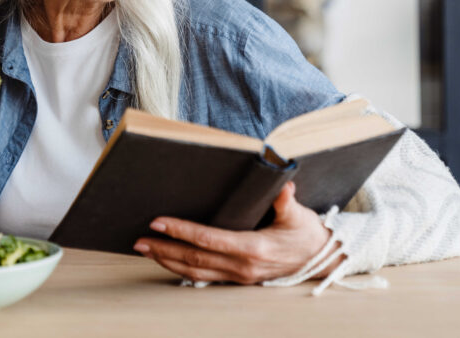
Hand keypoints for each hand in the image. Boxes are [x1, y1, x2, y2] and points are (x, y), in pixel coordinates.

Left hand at [133, 182, 342, 283]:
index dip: (180, 231)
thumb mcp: (299, 214)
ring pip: (195, 271)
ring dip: (167, 261)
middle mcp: (242, 266)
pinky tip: (168, 261)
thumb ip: (286, 199)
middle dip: (164, 249)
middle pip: (194, 258)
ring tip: (145, 250)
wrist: (321, 259)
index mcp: (253, 248)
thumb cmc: (307, 233)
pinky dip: (182, 268)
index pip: (207, 239)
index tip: (158, 223)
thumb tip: (284, 182)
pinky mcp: (238, 278)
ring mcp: (239, 276)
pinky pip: (204, 276)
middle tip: (138, 240)